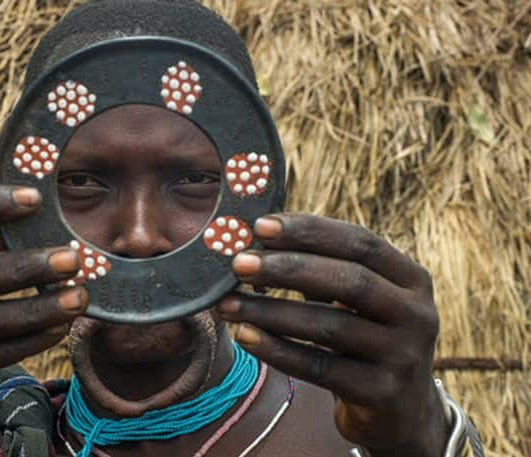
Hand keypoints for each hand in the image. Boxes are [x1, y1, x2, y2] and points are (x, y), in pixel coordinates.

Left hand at [216, 214, 446, 455]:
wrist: (400, 410)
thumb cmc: (363, 339)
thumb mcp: (357, 302)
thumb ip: (320, 270)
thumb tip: (254, 244)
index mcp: (412, 279)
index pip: (361, 242)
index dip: (310, 231)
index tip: (261, 226)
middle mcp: (416, 314)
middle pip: (349, 281)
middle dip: (287, 269)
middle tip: (239, 264)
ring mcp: (404, 356)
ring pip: (329, 326)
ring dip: (271, 312)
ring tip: (228, 304)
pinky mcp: (382, 393)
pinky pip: (319, 368)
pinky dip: (277, 350)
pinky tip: (245, 336)